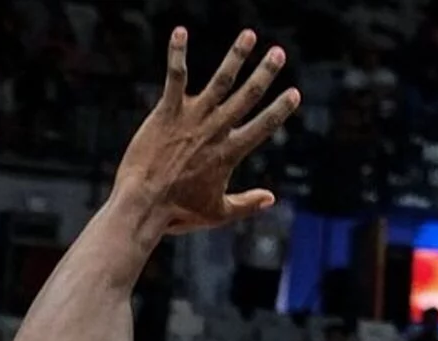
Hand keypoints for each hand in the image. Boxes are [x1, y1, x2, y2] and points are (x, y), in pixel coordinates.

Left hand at [111, 28, 301, 236]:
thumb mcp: (217, 213)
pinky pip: (175, 76)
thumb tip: (271, 198)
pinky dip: (178, 53)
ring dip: (236, 56)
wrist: (143, 205)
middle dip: (265, 73)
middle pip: (247, 96)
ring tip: (249, 35)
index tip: (294, 94)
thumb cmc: (177, 212)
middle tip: (278, 53)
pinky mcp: (166, 112)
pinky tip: (180, 31)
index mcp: (229, 153)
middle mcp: (215, 130)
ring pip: (220, 80)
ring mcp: (192, 118)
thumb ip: (246, 203)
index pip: (263, 126)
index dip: (280, 109)